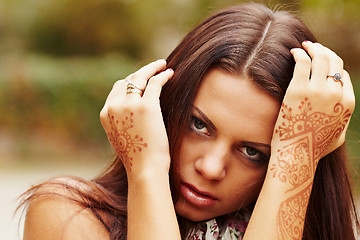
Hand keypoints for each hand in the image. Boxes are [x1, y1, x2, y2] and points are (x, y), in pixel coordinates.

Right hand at [100, 59, 173, 176]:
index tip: (142, 80)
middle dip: (142, 73)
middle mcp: (114, 106)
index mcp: (106, 114)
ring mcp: (129, 104)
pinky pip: (155, 83)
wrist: (144, 169)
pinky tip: (170, 73)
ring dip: (153, 68)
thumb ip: (121, 121)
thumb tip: (130, 113)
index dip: (131, 82)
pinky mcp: (146, 105)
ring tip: (163, 65)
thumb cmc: (137, 157)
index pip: (117, 89)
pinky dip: (163, 75)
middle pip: (128, 80)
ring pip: (140, 77)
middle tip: (154, 68)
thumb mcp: (121, 137)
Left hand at [272, 41, 354, 162]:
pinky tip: (293, 51)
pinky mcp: (299, 89)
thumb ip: (342, 118)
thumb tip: (341, 108)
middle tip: (312, 47)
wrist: (296, 153)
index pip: (342, 74)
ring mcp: (318, 90)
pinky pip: (302, 62)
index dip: (332, 65)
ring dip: (313, 48)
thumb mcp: (338, 135)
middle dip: (324, 51)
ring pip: (320, 58)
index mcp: (347, 102)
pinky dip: (299, 53)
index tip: (321, 60)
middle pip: (334, 62)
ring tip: (304, 46)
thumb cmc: (314, 148)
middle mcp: (336, 93)